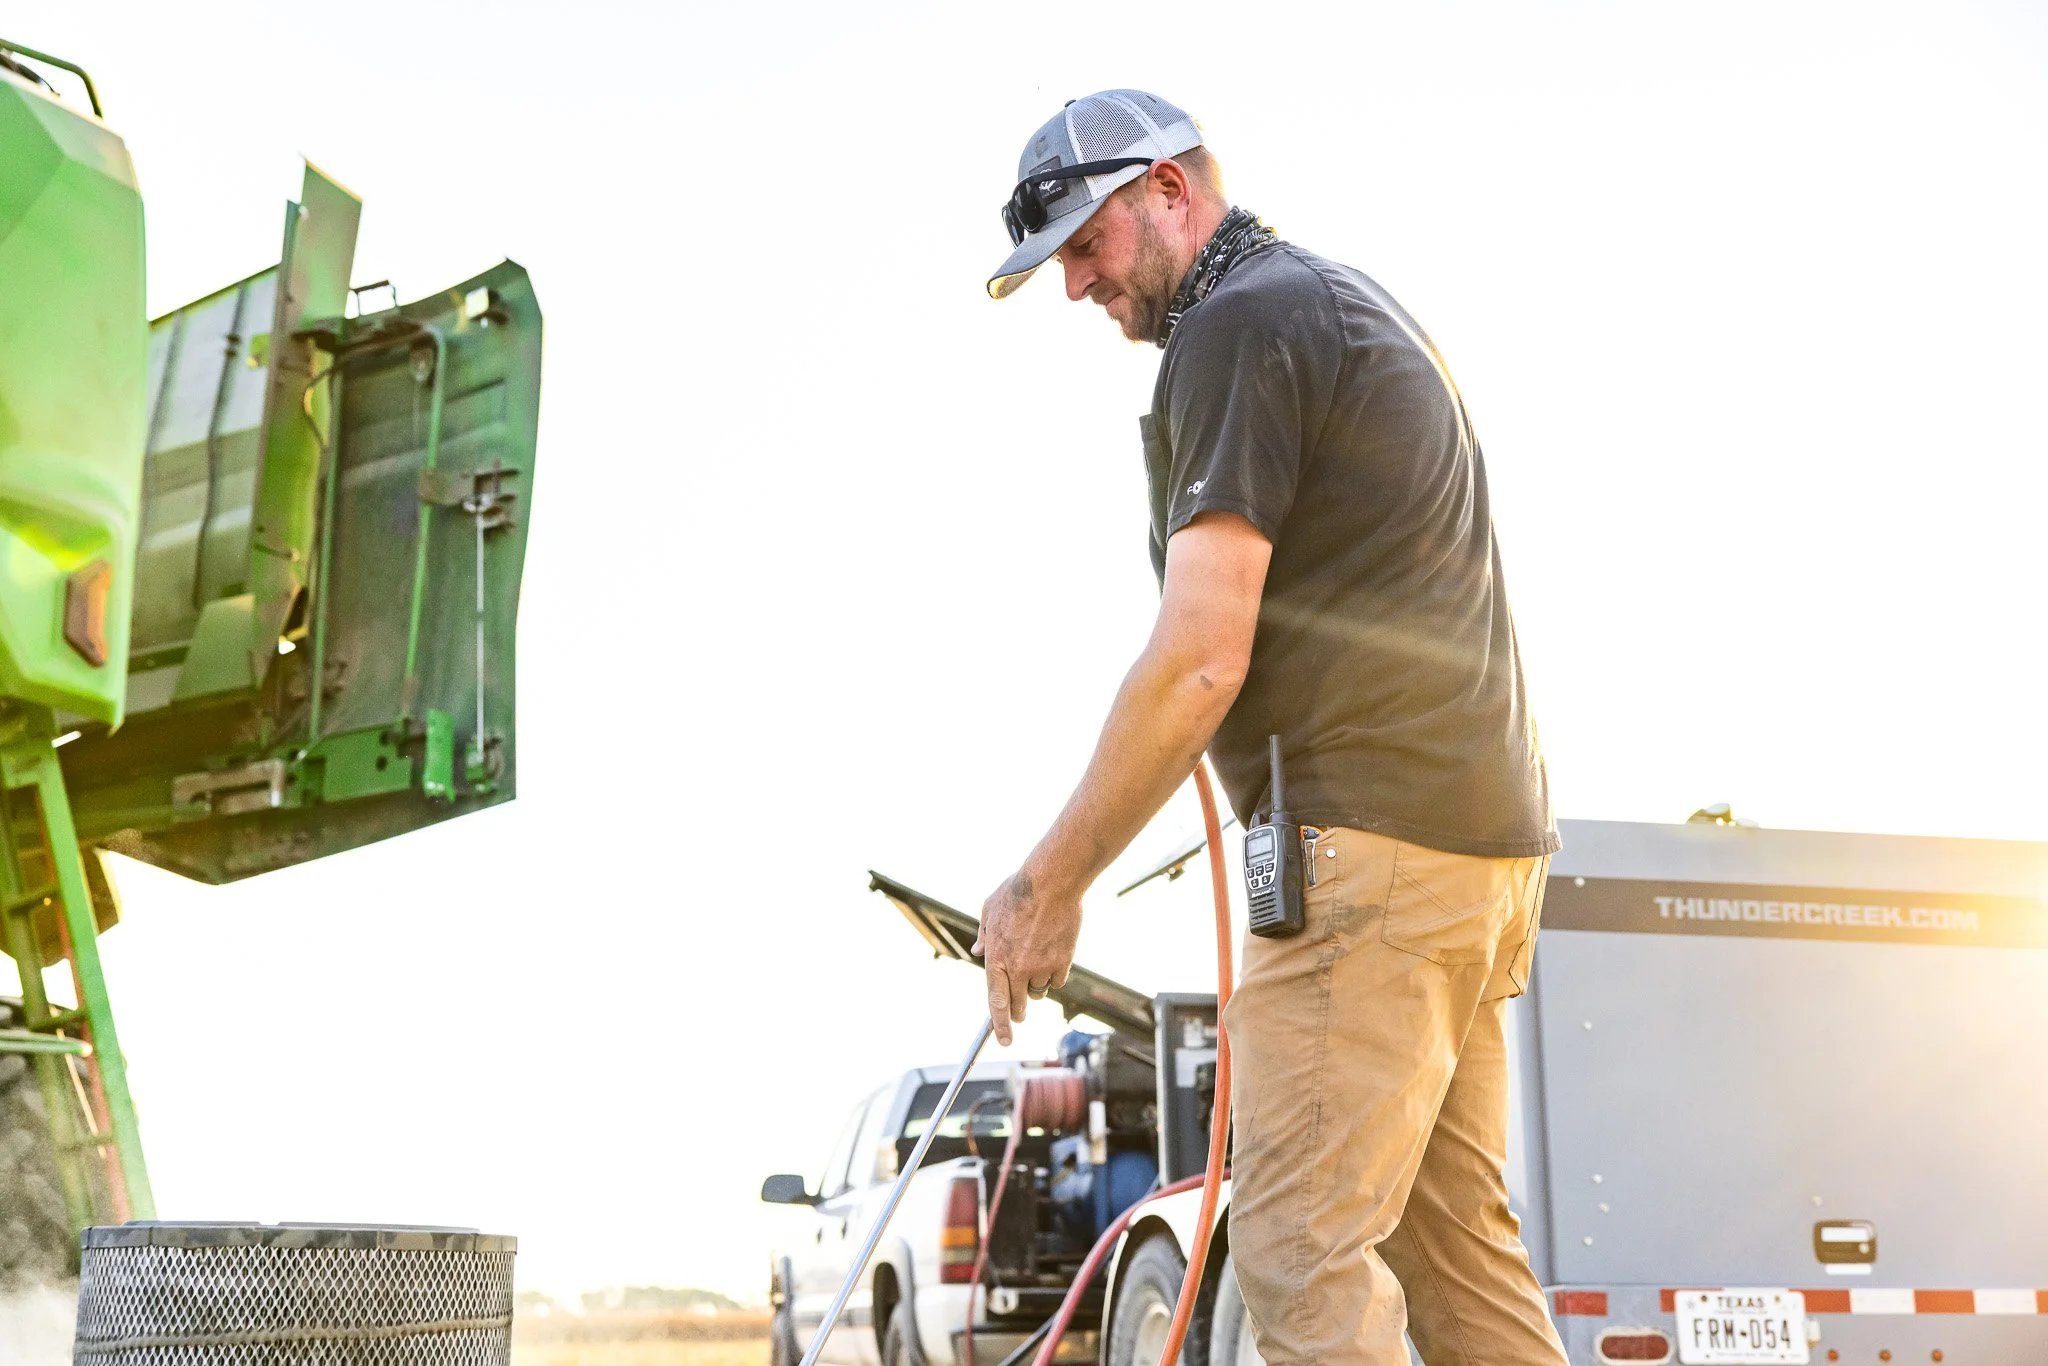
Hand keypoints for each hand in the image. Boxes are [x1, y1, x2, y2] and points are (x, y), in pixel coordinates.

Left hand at [971, 867, 1081, 1045]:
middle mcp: (1018, 967)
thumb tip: (977, 951)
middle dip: (1017, 1013)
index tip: (1004, 1040)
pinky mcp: (1063, 961)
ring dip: (1035, 988)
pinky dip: (1054, 977)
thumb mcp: (989, 909)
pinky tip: (1052, 958)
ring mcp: (1042, 966)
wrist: (1052, 882)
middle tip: (1019, 1014)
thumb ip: (983, 936)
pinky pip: (1057, 982)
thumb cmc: (1018, 892)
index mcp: (996, 957)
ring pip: (1038, 993)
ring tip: (1035, 965)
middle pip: (1017, 1004)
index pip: (995, 1001)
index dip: (999, 1025)